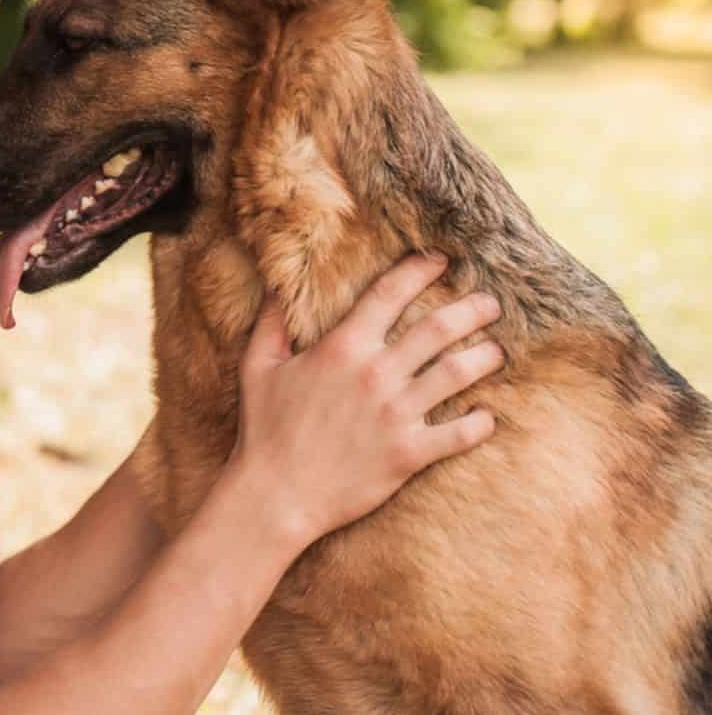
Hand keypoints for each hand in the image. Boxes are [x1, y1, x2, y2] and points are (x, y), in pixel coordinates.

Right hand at [228, 253, 502, 547]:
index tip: (440, 261)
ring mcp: (396, 414)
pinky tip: (488, 416)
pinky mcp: (408, 453)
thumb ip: (271, 323)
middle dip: (471, 310)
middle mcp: (375, 374)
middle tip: (490, 303)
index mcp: (342, 348)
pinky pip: (460, 434)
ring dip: (485, 358)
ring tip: (497, 351)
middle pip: (438, 329)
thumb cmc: (264, 429)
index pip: (389, 294)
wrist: (275, 495)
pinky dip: (480, 423)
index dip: (419, 271)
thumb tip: (276, 286)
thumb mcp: (258, 367)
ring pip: (458, 373)